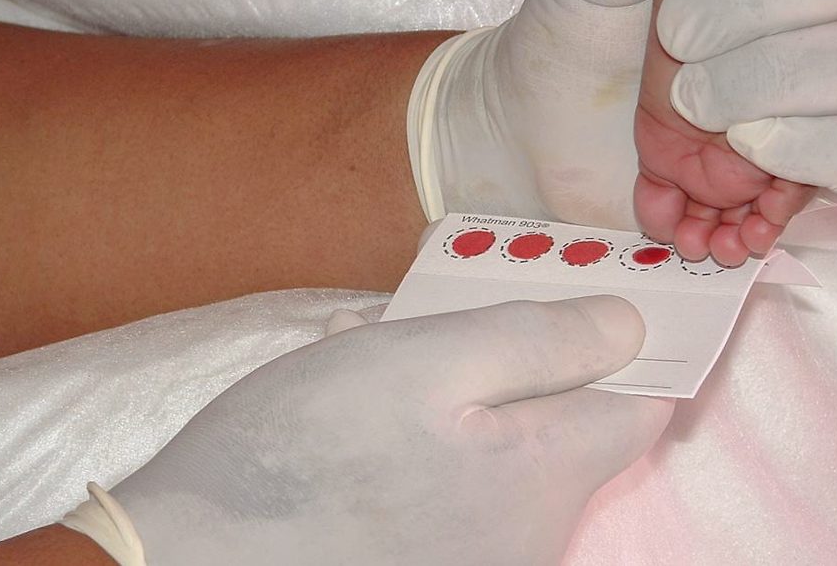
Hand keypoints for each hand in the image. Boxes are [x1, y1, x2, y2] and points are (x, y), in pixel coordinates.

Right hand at [98, 297, 670, 564]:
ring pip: (496, 446)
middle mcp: (530, 537)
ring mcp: (479, 558)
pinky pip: (453, 482)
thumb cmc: (310, 446)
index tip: (585, 296)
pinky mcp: (430, 559)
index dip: (623, 344)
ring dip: (451, 391)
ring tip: (371, 355)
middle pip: (559, 423)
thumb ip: (540, 342)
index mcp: (546, 479)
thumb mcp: (428, 360)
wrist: (196, 554)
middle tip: (436, 319)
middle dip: (509, 360)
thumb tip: (630, 327)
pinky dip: (421, 434)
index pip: (640, 405)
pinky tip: (355, 410)